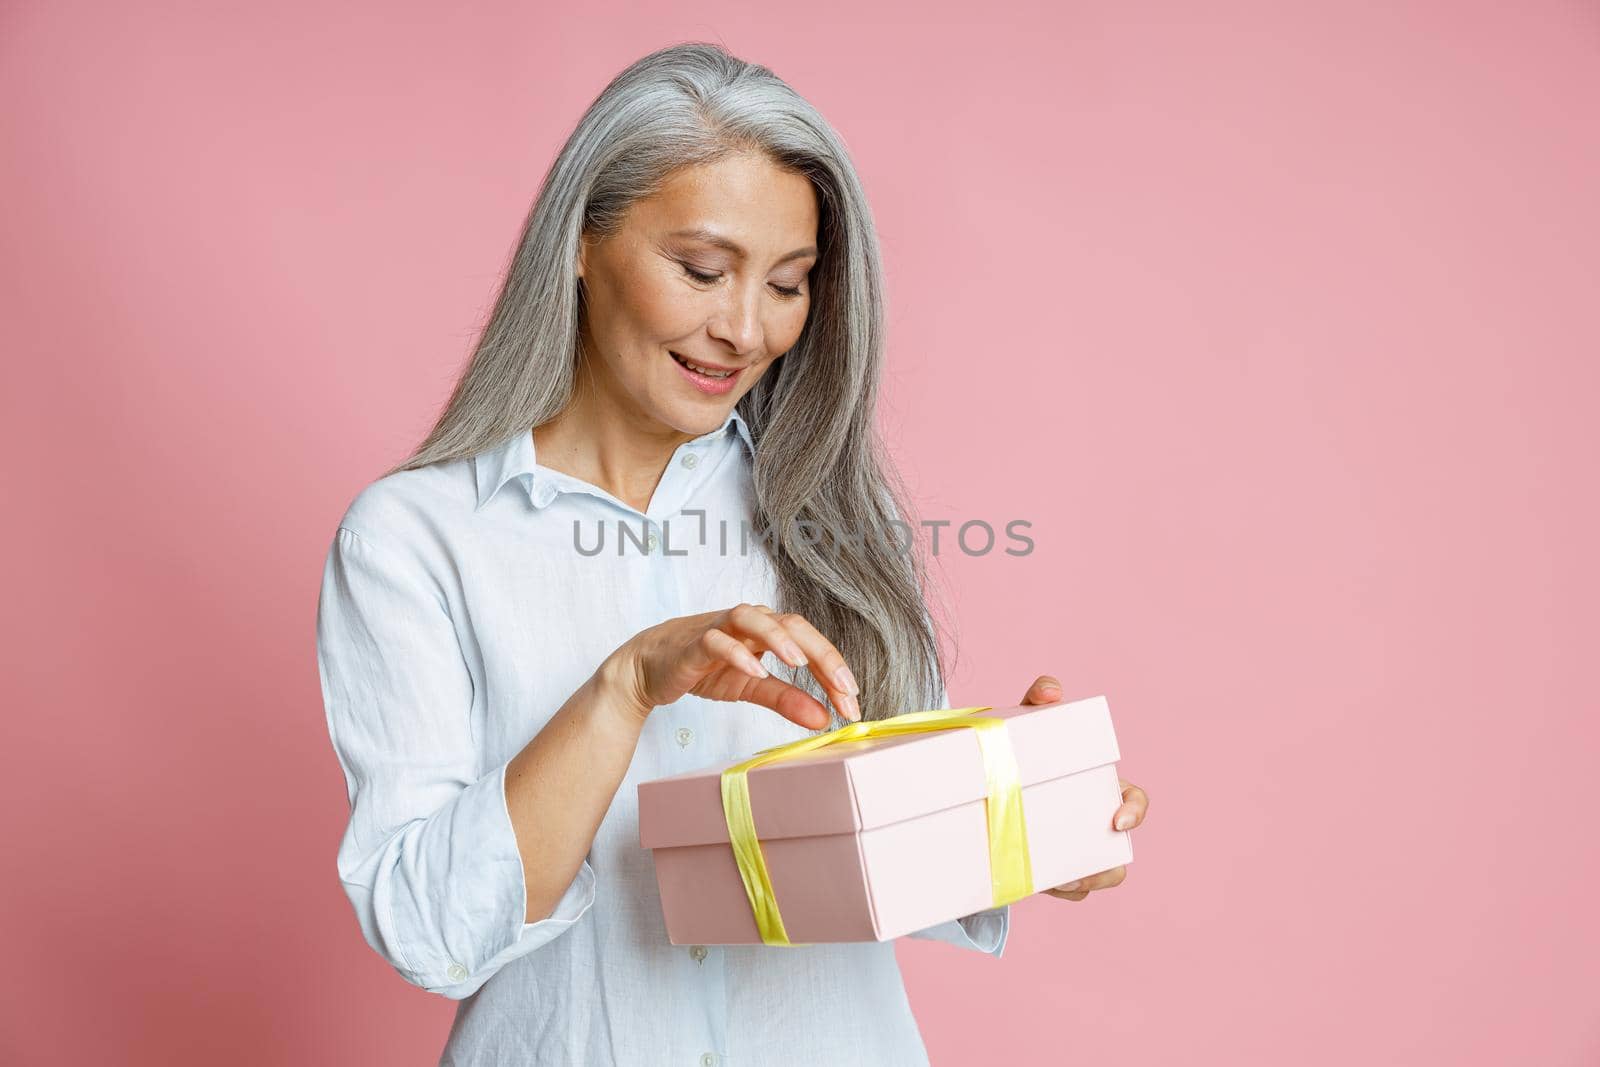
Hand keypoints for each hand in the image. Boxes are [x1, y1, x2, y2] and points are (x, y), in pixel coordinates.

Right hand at [600, 602, 860, 729]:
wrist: (649, 669)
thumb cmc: (704, 668)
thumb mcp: (752, 687)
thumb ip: (786, 699)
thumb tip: (824, 720)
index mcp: (769, 631)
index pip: (810, 644)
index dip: (834, 671)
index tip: (853, 704)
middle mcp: (750, 622)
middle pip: (793, 625)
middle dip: (822, 656)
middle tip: (844, 688)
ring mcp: (721, 626)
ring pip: (755, 618)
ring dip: (780, 639)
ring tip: (801, 665)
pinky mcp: (693, 641)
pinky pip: (717, 639)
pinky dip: (736, 653)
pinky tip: (754, 671)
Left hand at [1016, 674, 1149, 902]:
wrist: (988, 778)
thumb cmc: (1024, 748)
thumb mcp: (1029, 722)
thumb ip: (1040, 698)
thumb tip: (1051, 690)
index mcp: (1101, 786)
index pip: (1135, 801)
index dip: (1135, 813)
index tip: (1117, 822)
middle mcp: (1096, 820)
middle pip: (1119, 853)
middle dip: (1105, 870)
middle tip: (1076, 874)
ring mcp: (1078, 845)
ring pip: (1098, 875)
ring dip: (1084, 884)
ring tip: (1058, 883)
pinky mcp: (1057, 866)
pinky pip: (1070, 888)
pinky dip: (1060, 890)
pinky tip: (1041, 885)